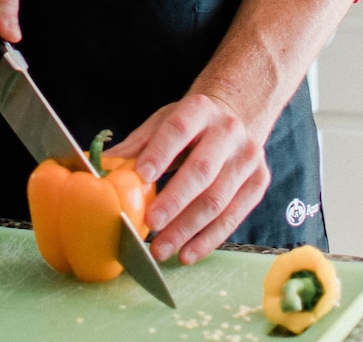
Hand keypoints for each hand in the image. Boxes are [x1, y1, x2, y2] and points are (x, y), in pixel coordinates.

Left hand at [107, 92, 270, 264]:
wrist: (238, 115)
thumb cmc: (191, 125)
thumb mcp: (163, 121)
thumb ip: (137, 145)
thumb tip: (103, 167)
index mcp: (200, 109)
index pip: (178, 130)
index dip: (160, 153)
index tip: (141, 177)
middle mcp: (228, 132)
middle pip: (201, 171)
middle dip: (174, 201)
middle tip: (150, 224)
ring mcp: (248, 158)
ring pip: (217, 200)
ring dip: (188, 229)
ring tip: (161, 249)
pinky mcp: (259, 182)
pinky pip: (233, 217)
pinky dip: (208, 240)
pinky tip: (187, 253)